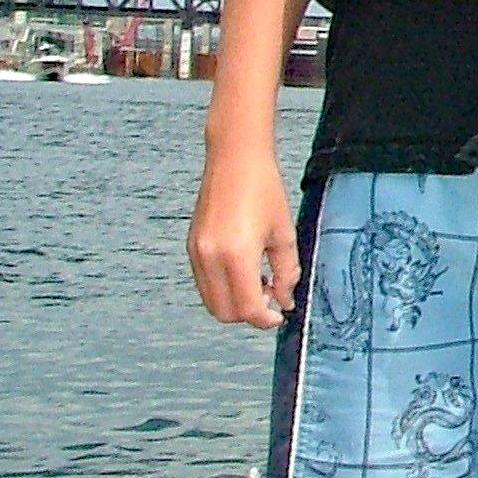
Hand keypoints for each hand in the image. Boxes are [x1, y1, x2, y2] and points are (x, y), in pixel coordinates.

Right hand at [188, 139, 299, 328]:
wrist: (235, 159)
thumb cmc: (263, 189)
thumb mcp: (284, 232)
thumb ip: (287, 271)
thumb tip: (285, 299)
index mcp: (236, 255)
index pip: (247, 308)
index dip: (265, 318)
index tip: (280, 314)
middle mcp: (210, 258)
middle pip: (224, 312)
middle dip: (249, 314)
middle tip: (272, 298)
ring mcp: (196, 254)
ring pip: (212, 300)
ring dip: (234, 302)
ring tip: (260, 282)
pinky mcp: (191, 247)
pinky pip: (204, 283)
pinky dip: (223, 288)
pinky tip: (244, 271)